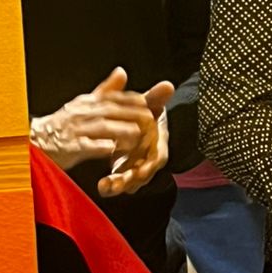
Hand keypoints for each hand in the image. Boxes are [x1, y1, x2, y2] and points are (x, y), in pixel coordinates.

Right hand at [30, 67, 163, 174]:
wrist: (35, 140)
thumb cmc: (63, 124)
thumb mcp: (84, 103)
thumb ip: (105, 90)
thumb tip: (122, 71)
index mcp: (87, 103)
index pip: (112, 97)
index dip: (131, 100)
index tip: (147, 101)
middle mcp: (81, 113)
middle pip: (110, 110)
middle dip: (131, 113)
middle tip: (149, 117)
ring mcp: (75, 130)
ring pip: (101, 128)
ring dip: (120, 130)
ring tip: (137, 134)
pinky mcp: (70, 148)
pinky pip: (87, 146)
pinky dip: (101, 147)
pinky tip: (113, 150)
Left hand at [98, 77, 173, 196]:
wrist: (144, 119)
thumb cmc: (148, 111)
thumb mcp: (150, 103)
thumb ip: (156, 97)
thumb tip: (168, 85)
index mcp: (159, 142)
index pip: (158, 157)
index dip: (149, 165)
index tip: (139, 171)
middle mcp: (151, 157)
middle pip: (143, 173)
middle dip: (130, 179)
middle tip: (115, 185)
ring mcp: (140, 165)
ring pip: (132, 180)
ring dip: (120, 185)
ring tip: (105, 188)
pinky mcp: (129, 170)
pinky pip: (123, 182)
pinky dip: (113, 185)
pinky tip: (103, 187)